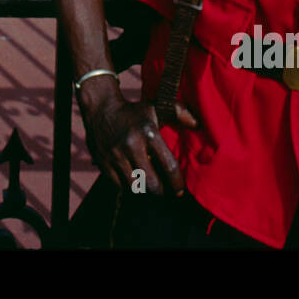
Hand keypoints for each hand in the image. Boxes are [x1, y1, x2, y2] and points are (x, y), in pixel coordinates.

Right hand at [79, 82, 198, 196]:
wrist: (101, 108)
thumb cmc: (133, 112)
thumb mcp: (156, 107)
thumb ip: (179, 112)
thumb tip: (197, 124)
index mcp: (149, 133)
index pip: (168, 166)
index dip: (176, 183)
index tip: (179, 191)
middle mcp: (132, 144)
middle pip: (152, 183)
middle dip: (160, 191)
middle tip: (163, 191)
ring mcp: (116, 155)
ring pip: (135, 187)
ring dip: (143, 190)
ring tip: (147, 186)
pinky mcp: (103, 162)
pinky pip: (119, 185)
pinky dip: (127, 187)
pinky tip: (132, 181)